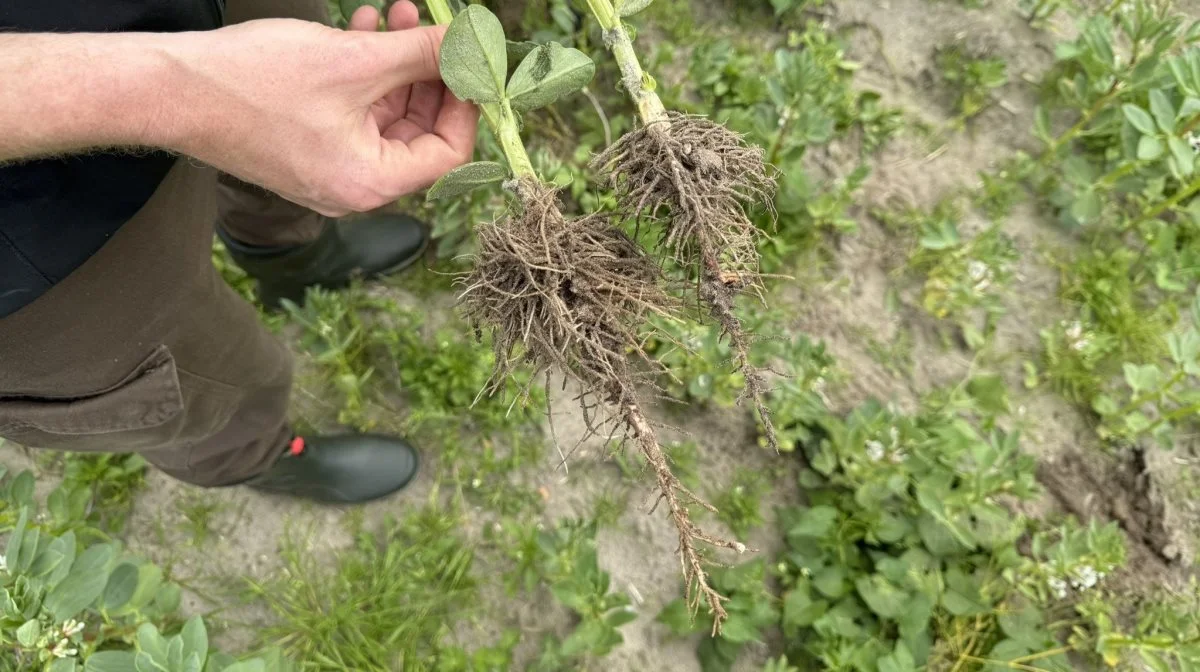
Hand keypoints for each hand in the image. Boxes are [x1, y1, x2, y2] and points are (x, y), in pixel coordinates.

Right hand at [167, 1, 477, 215]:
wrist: (170, 89)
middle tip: (432, 26)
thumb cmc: (255, 82)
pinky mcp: (306, 150)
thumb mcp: (354, 62)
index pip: (448, 153)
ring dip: (396, 64)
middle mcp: (354, 188)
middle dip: (428, 73)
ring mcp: (329, 171)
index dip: (466, 103)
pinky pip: (354, 114)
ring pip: (385, 116)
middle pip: (419, 133)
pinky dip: (365, 74)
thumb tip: (468, 46)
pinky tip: (364, 28)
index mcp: (371, 183)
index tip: (468, 61)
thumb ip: (420, 55)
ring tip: (397, 14)